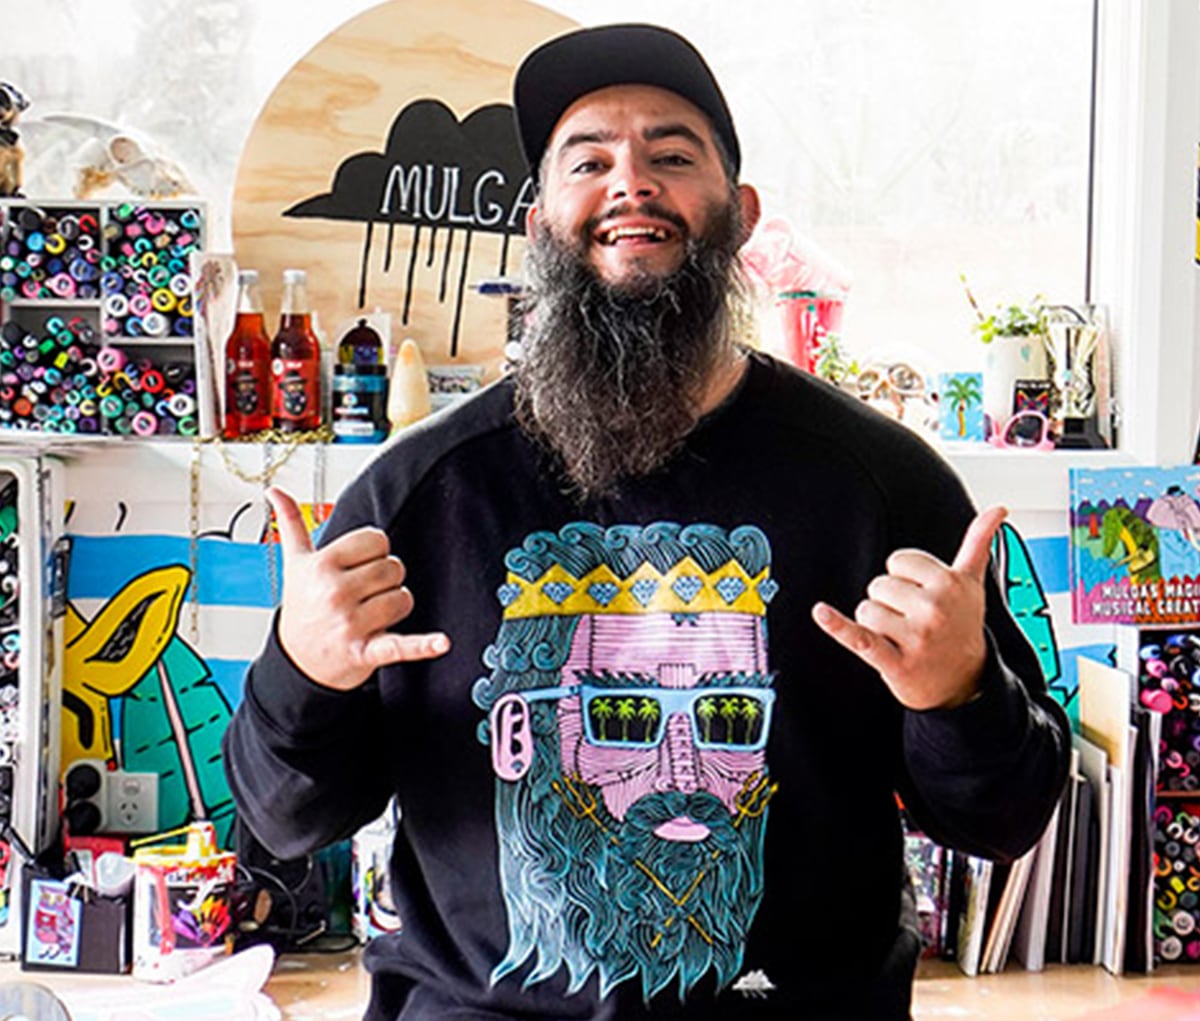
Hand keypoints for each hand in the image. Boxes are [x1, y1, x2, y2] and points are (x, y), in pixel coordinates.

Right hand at [268, 487, 449, 690]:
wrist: (298, 662)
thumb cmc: (302, 608)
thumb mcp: (295, 565)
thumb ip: (290, 524)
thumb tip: (275, 491)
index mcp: (321, 566)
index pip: (377, 540)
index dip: (374, 553)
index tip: (358, 567)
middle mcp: (334, 593)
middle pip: (394, 567)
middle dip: (385, 580)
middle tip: (364, 594)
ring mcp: (350, 623)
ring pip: (403, 598)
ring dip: (395, 607)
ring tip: (371, 615)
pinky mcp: (366, 652)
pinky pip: (401, 645)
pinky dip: (423, 646)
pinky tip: (441, 643)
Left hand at [811, 507, 1005, 710]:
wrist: (964, 681)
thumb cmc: (961, 626)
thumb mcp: (972, 584)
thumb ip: (979, 544)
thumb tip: (997, 510)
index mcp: (950, 583)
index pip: (897, 561)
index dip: (904, 578)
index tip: (922, 596)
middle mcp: (935, 608)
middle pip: (878, 585)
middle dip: (889, 603)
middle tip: (913, 621)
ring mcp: (916, 637)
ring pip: (866, 609)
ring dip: (876, 625)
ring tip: (901, 637)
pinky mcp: (895, 662)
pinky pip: (859, 637)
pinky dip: (838, 626)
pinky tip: (821, 613)